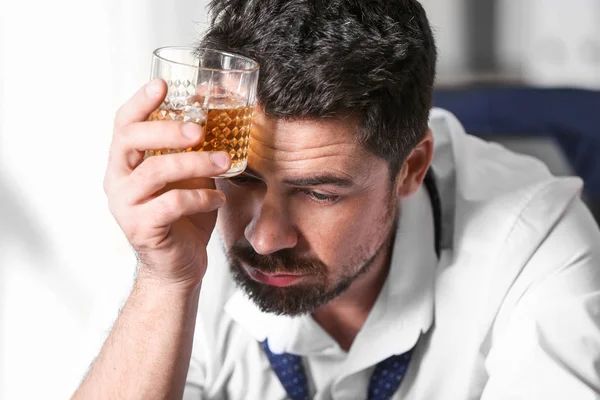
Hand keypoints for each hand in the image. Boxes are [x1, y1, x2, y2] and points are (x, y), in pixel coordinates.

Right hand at [104, 79, 230, 287]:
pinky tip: (219, 198)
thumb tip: (212, 109)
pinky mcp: (141, 228)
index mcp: (125, 163)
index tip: (162, 84)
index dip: (140, 102)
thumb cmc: (184, 215)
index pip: (123, 124)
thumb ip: (192, 149)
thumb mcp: (190, 176)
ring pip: (156, 171)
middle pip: (130, 139)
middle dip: (167, 128)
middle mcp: (117, 180)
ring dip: (195, 162)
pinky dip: (202, 197)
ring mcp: (125, 205)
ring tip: (223, 161)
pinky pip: (173, 203)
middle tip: (199, 129)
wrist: (179, 265)